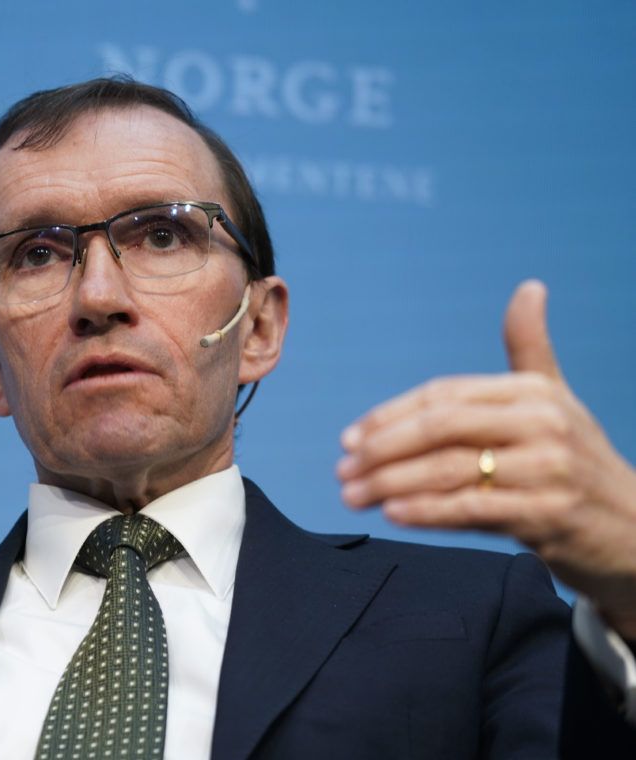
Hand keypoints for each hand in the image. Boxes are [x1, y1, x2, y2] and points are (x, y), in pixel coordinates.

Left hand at [336, 281, 635, 636]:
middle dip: (381, 449)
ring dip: (391, 484)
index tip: (349, 438)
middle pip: (439, 427)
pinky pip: (473, 509)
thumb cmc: (578, 460)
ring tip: (354, 495)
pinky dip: (427, 511)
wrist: (635, 531)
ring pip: (449, 469)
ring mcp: (548, 469)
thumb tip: (529, 288)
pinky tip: (394, 513)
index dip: (389, 416)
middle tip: (342, 470)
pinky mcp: (549, 514)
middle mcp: (544, 422)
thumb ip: (529, 348)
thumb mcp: (555, 400)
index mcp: (533, 391)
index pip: (442, 396)